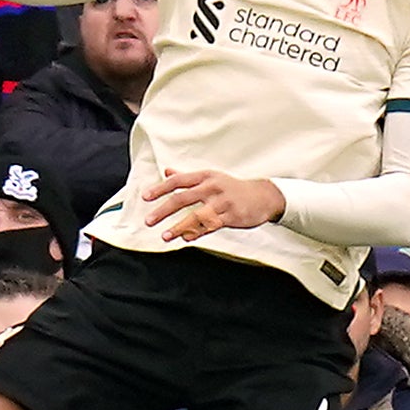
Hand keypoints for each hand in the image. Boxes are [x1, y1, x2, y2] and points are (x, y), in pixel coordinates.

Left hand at [139, 169, 284, 241]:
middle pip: (182, 198)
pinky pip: (210, 226)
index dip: (160, 188)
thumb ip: (187, 177)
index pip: (178, 181)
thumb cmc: (233, 188)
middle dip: (163, 210)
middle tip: (148, 220)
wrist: (263, 196)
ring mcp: (222, 202)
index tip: (146, 197)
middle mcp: (212, 187)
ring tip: (164, 236)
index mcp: (205, 176)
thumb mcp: (211, 178)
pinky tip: (186, 238)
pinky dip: (196, 232)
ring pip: (195, 215)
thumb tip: (167, 172)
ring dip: (178, 226)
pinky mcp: (231, 216)